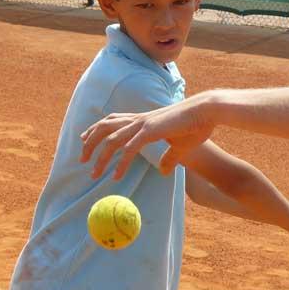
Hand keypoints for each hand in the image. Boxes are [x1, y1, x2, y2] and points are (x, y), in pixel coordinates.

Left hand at [80, 95, 214, 179]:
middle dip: (89, 143)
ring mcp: (142, 125)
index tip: (84, 139)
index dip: (96, 129)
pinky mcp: (150, 132)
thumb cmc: (196, 127)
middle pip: (104, 128)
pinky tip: (115, 176)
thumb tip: (164, 171)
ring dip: (100, 157)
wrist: (207, 113)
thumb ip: (169, 158)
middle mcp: (138, 120)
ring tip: (93, 174)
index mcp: (143, 119)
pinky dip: (120, 163)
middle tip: (81, 160)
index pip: (112, 121)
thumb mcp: (180, 147)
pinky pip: (129, 149)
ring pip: (111, 140)